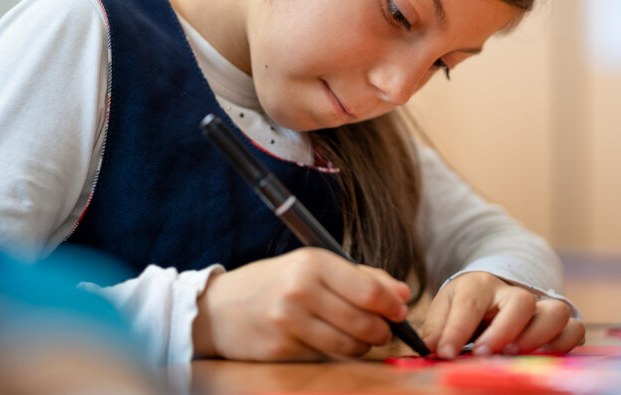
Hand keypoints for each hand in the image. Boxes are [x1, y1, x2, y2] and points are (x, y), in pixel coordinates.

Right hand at [192, 247, 410, 360]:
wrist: (219, 309)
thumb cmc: (274, 284)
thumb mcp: (312, 267)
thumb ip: (360, 277)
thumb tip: (402, 293)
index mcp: (313, 262)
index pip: (369, 290)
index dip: (392, 306)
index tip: (399, 312)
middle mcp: (301, 289)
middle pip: (364, 321)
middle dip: (382, 331)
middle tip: (383, 331)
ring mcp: (288, 321)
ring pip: (349, 345)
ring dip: (363, 346)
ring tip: (359, 338)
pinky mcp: (281, 348)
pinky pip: (326, 357)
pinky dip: (336, 354)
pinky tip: (328, 343)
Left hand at [422, 272, 583, 357]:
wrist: (493, 289)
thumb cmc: (467, 304)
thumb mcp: (445, 308)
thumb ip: (437, 328)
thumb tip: (431, 348)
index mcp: (479, 285)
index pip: (470, 302)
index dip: (457, 329)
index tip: (446, 353)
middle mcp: (513, 292)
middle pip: (521, 302)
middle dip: (504, 331)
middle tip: (483, 354)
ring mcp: (540, 305)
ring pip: (555, 311)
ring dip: (538, 336)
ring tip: (514, 355)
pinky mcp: (558, 321)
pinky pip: (574, 328)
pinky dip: (564, 344)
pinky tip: (544, 357)